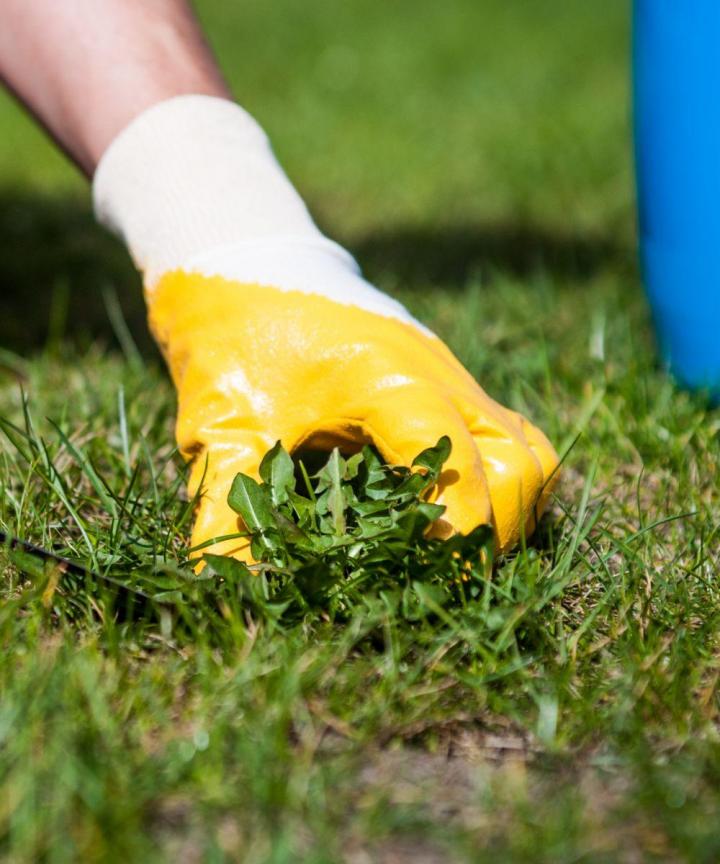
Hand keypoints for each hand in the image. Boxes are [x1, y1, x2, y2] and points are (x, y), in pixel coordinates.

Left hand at [148, 271, 559, 560]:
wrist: (248, 262)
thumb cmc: (232, 335)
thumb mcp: (221, 420)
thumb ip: (226, 503)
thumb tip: (223, 583)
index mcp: (389, 379)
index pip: (456, 467)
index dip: (457, 535)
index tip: (431, 582)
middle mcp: (438, 374)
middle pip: (520, 463)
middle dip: (494, 531)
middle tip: (444, 576)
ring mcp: (452, 373)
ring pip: (528, 448)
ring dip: (509, 507)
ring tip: (459, 552)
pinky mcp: (449, 379)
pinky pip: (508, 434)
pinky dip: (500, 480)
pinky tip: (455, 511)